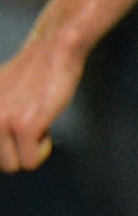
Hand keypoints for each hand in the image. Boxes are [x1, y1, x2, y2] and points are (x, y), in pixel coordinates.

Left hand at [0, 33, 83, 172]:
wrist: (53, 49)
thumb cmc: (32, 71)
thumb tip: (1, 141)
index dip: (7, 148)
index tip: (18, 132)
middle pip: (0, 162)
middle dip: (18, 150)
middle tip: (30, 126)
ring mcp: (1, 123)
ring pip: (13, 165)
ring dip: (29, 150)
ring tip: (37, 124)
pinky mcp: (24, 126)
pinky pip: (31, 161)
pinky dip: (42, 149)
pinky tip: (46, 127)